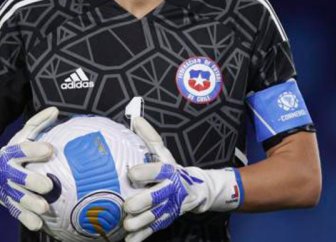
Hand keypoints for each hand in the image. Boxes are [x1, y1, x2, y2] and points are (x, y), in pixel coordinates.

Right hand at [0, 107, 58, 230]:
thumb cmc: (15, 151)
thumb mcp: (22, 136)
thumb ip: (38, 124)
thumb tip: (56, 110)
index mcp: (11, 153)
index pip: (21, 150)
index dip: (33, 149)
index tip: (49, 150)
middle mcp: (6, 171)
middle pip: (18, 177)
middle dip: (31, 181)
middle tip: (47, 185)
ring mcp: (5, 188)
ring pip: (16, 197)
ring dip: (30, 203)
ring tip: (45, 207)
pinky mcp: (6, 202)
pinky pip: (16, 212)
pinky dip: (26, 219)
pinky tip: (38, 224)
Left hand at [123, 117, 242, 241]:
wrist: (196, 190)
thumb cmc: (172, 168)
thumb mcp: (164, 152)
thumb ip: (149, 137)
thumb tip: (135, 118)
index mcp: (169, 171)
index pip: (159, 169)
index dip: (147, 172)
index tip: (131, 173)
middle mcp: (170, 189)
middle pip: (156, 196)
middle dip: (143, 201)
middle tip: (128, 205)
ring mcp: (168, 206)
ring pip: (154, 216)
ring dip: (141, 222)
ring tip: (127, 225)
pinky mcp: (165, 220)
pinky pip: (153, 230)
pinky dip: (142, 236)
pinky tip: (130, 241)